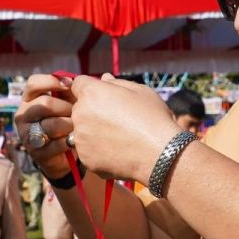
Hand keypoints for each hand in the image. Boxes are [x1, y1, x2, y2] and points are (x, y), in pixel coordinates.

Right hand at [15, 74, 76, 175]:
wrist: (66, 153)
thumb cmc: (67, 121)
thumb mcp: (67, 102)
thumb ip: (69, 90)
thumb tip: (77, 81)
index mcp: (29, 99)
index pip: (33, 83)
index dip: (52, 81)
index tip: (70, 84)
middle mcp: (23, 115)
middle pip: (45, 103)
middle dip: (67, 107)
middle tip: (79, 113)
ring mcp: (26, 135)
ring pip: (53, 124)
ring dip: (70, 125)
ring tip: (78, 128)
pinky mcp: (36, 152)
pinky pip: (57, 143)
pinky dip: (70, 141)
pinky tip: (74, 142)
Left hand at [67, 74, 181, 182]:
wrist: (160, 155)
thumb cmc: (153, 118)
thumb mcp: (140, 91)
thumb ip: (117, 83)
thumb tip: (104, 79)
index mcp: (91, 93)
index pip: (78, 84)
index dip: (91, 89)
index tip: (103, 97)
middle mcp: (80, 114)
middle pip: (79, 108)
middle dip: (92, 111)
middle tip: (116, 119)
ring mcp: (80, 139)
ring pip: (82, 131)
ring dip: (93, 132)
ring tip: (119, 137)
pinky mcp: (85, 159)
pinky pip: (88, 151)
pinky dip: (98, 151)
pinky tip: (117, 151)